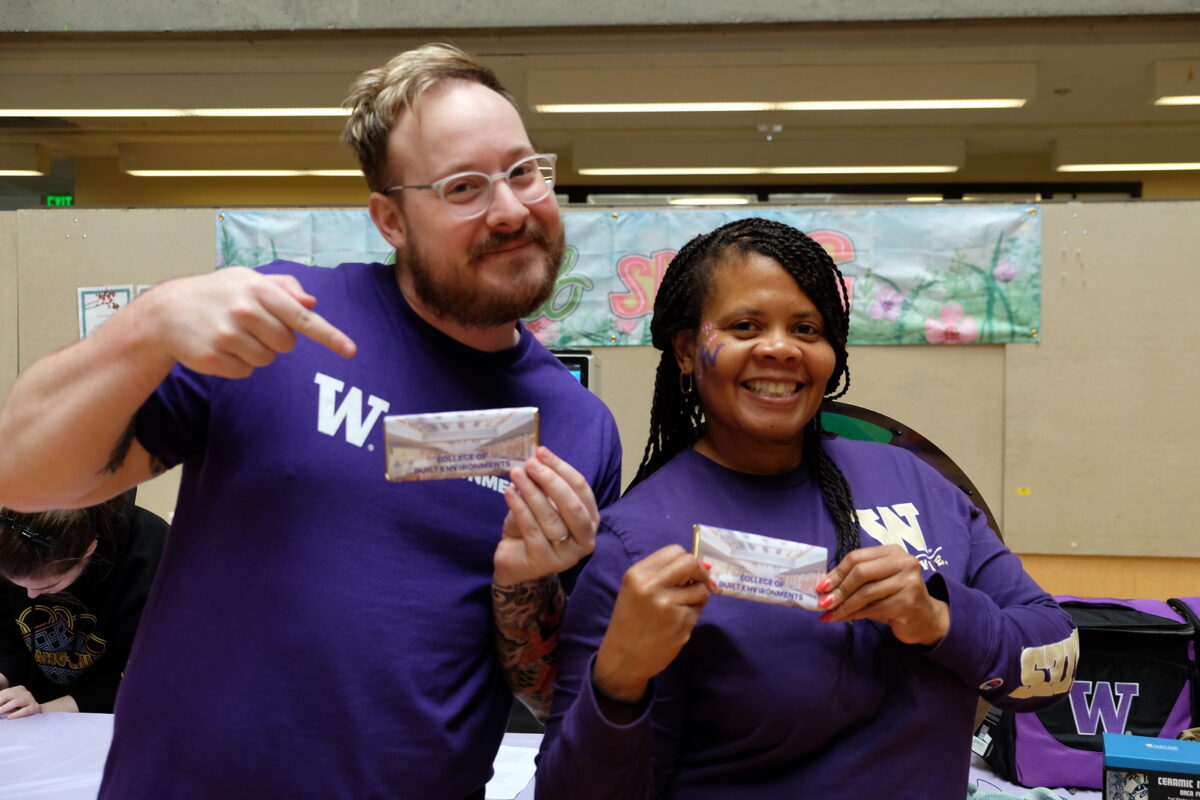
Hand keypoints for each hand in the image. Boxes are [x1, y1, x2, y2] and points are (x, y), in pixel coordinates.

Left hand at [0, 685, 39, 718]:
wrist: (38, 711)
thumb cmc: (21, 708)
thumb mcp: (11, 702)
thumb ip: (3, 702)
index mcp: (18, 689)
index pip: (3, 693)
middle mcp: (25, 692)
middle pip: (8, 696)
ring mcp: (31, 699)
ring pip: (17, 701)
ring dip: (5, 708)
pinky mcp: (35, 707)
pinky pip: (26, 710)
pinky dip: (17, 713)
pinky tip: (10, 717)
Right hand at [144, 267, 356, 377]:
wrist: (166, 312)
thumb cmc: (217, 293)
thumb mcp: (247, 279)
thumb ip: (283, 287)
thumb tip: (311, 302)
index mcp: (258, 290)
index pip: (302, 318)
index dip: (330, 336)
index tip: (351, 351)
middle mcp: (245, 311)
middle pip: (287, 344)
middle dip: (274, 339)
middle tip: (250, 326)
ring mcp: (227, 336)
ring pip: (267, 360)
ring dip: (255, 352)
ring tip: (232, 335)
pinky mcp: (213, 358)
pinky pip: (245, 372)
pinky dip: (237, 364)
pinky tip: (220, 348)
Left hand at [492, 447, 600, 585]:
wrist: (516, 563)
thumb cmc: (533, 529)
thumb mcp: (543, 504)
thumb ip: (545, 485)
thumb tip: (537, 457)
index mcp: (591, 520)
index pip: (581, 489)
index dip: (561, 468)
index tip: (542, 452)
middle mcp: (585, 539)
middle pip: (572, 505)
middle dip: (550, 480)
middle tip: (530, 463)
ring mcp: (567, 555)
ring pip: (551, 517)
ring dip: (532, 492)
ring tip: (516, 474)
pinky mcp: (545, 562)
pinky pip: (532, 529)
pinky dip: (520, 508)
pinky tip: (509, 492)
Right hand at [593, 545, 711, 702]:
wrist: (623, 659)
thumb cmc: (630, 622)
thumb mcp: (635, 590)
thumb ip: (663, 574)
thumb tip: (704, 565)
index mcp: (637, 574)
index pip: (674, 551)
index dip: (687, 560)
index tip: (689, 572)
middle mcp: (652, 586)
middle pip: (690, 563)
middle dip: (700, 573)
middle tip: (699, 584)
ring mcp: (668, 605)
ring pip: (701, 589)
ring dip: (698, 597)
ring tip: (681, 609)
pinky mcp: (681, 623)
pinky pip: (699, 610)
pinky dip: (693, 615)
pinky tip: (677, 624)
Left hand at [815, 544, 949, 645]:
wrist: (926, 619)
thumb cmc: (896, 597)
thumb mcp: (878, 582)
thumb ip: (857, 579)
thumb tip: (824, 587)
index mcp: (892, 552)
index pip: (858, 557)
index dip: (837, 572)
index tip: (821, 585)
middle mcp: (903, 563)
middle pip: (861, 572)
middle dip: (839, 589)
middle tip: (823, 602)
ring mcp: (908, 582)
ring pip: (866, 593)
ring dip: (843, 606)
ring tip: (828, 614)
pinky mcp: (908, 603)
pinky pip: (873, 609)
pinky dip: (853, 615)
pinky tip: (842, 618)